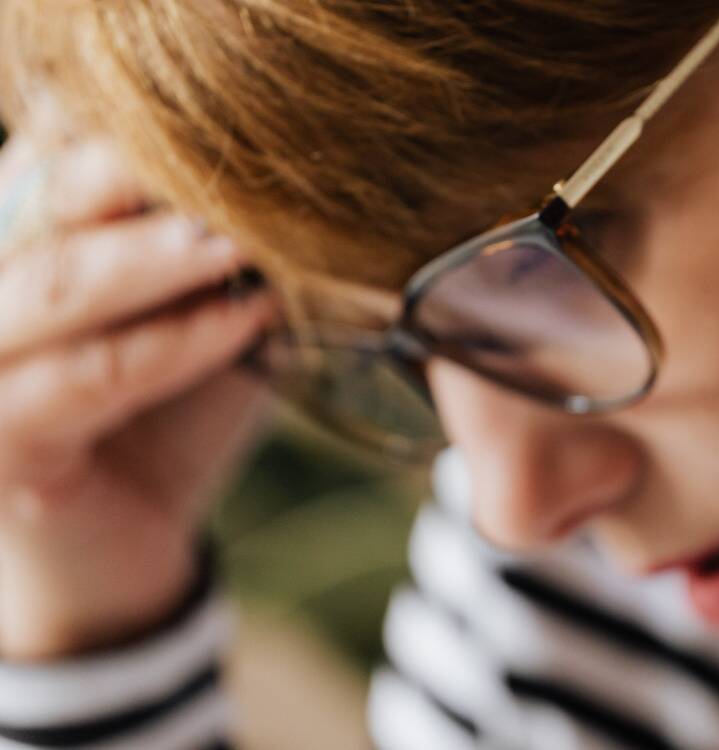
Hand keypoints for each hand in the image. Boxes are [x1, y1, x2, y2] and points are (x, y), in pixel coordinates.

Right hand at [0, 125, 274, 658]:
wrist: (126, 545)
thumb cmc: (164, 415)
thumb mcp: (196, 316)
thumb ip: (213, 255)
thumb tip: (291, 185)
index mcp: (18, 237)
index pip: (57, 151)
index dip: (133, 131)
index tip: (238, 119)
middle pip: (43, 198)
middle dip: (141, 175)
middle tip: (242, 159)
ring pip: (54, 283)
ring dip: (156, 257)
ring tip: (242, 238)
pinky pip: (88, 376)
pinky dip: (173, 343)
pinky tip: (246, 319)